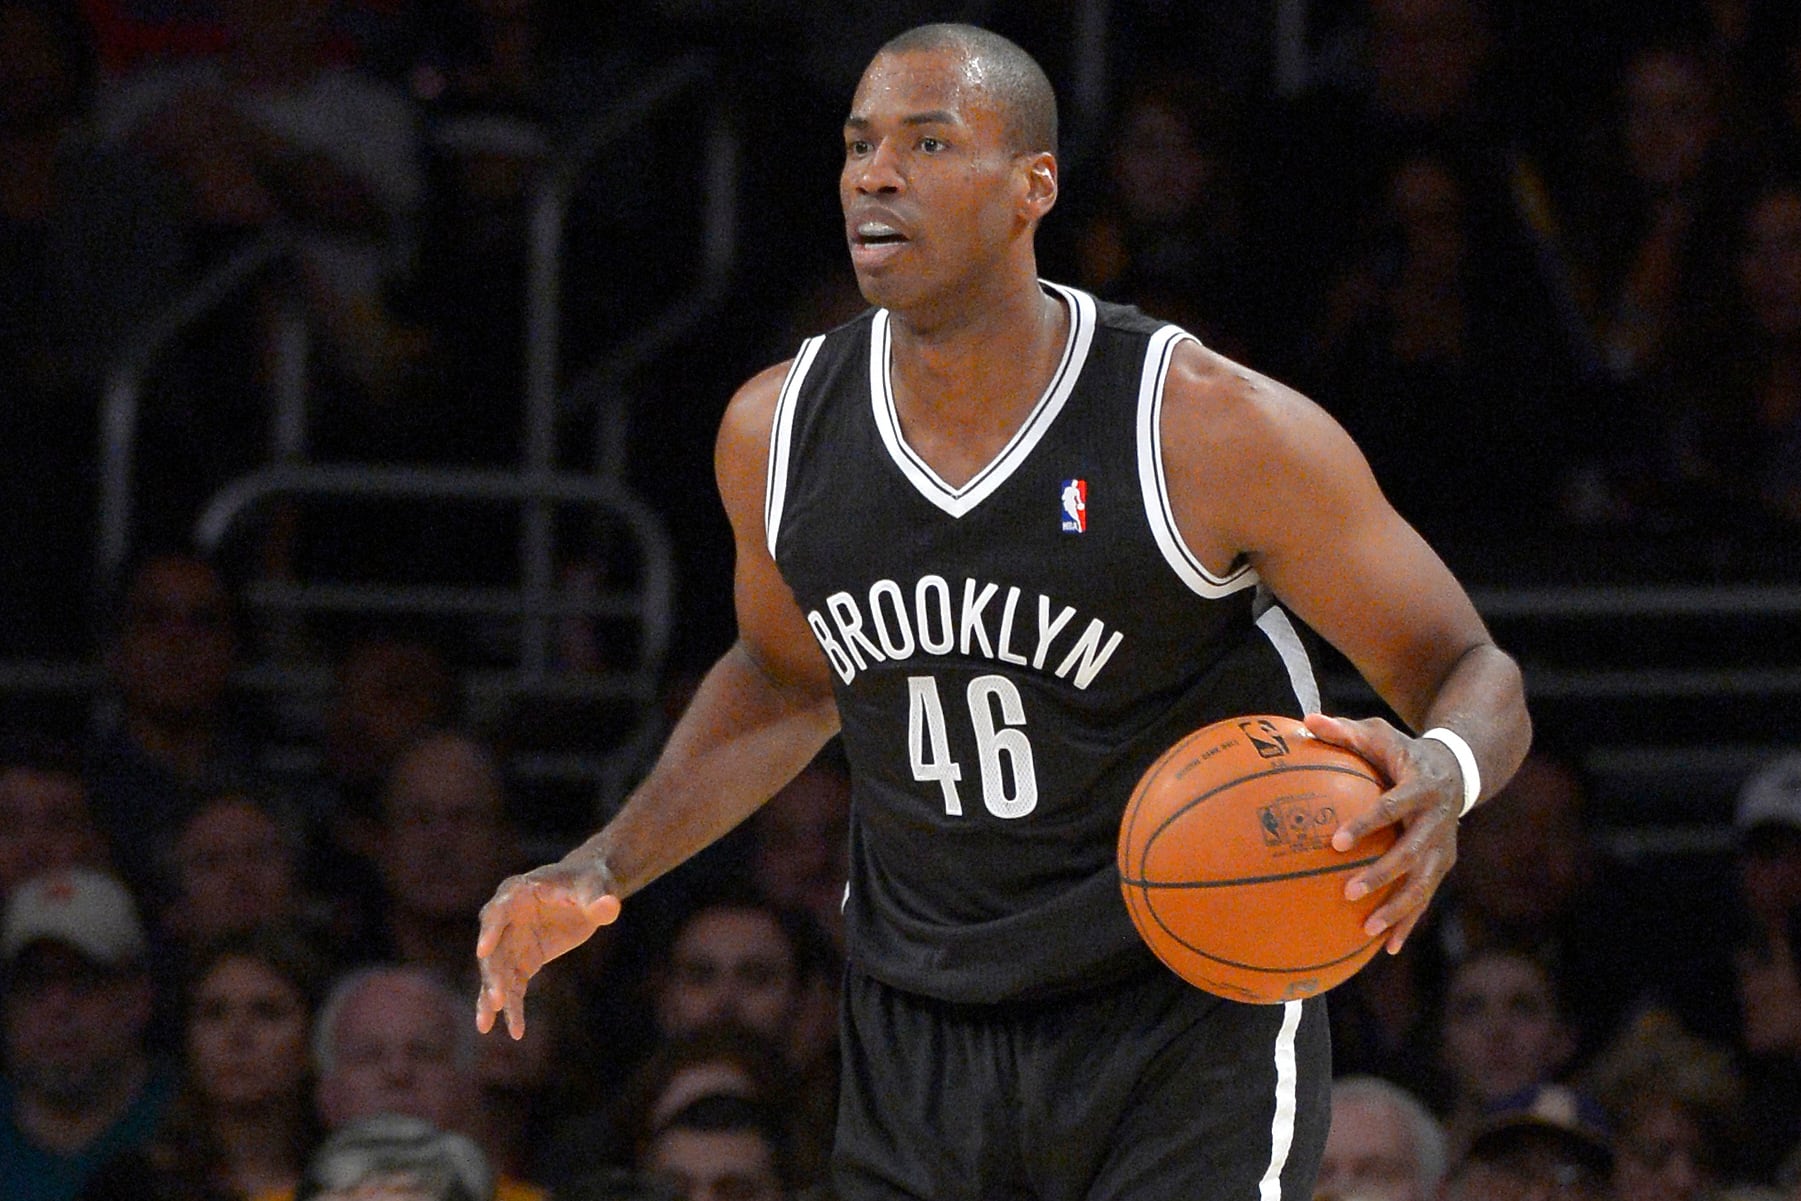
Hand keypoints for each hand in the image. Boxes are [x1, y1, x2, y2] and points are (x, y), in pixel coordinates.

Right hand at [475, 857, 620, 1038]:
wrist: (589, 889)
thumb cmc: (589, 882)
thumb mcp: (596, 888)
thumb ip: (599, 900)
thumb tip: (610, 907)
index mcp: (518, 892)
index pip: (498, 911)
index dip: (490, 930)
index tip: (482, 950)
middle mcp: (506, 917)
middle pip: (493, 948)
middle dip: (492, 974)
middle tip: (497, 999)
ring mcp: (511, 941)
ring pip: (496, 972)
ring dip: (492, 996)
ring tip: (486, 1025)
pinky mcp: (522, 960)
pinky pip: (512, 985)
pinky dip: (511, 1006)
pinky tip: (515, 1031)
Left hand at [1307, 711, 1462, 954]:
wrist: (1457, 769)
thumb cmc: (1403, 752)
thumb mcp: (1379, 735)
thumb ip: (1344, 731)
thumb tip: (1306, 720)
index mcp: (1421, 786)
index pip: (1392, 806)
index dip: (1367, 823)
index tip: (1337, 842)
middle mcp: (1437, 820)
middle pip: (1412, 852)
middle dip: (1383, 874)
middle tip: (1349, 891)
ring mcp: (1444, 846)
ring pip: (1423, 883)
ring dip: (1398, 909)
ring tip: (1367, 931)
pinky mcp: (1443, 864)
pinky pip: (1425, 897)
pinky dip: (1409, 922)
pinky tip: (1387, 948)